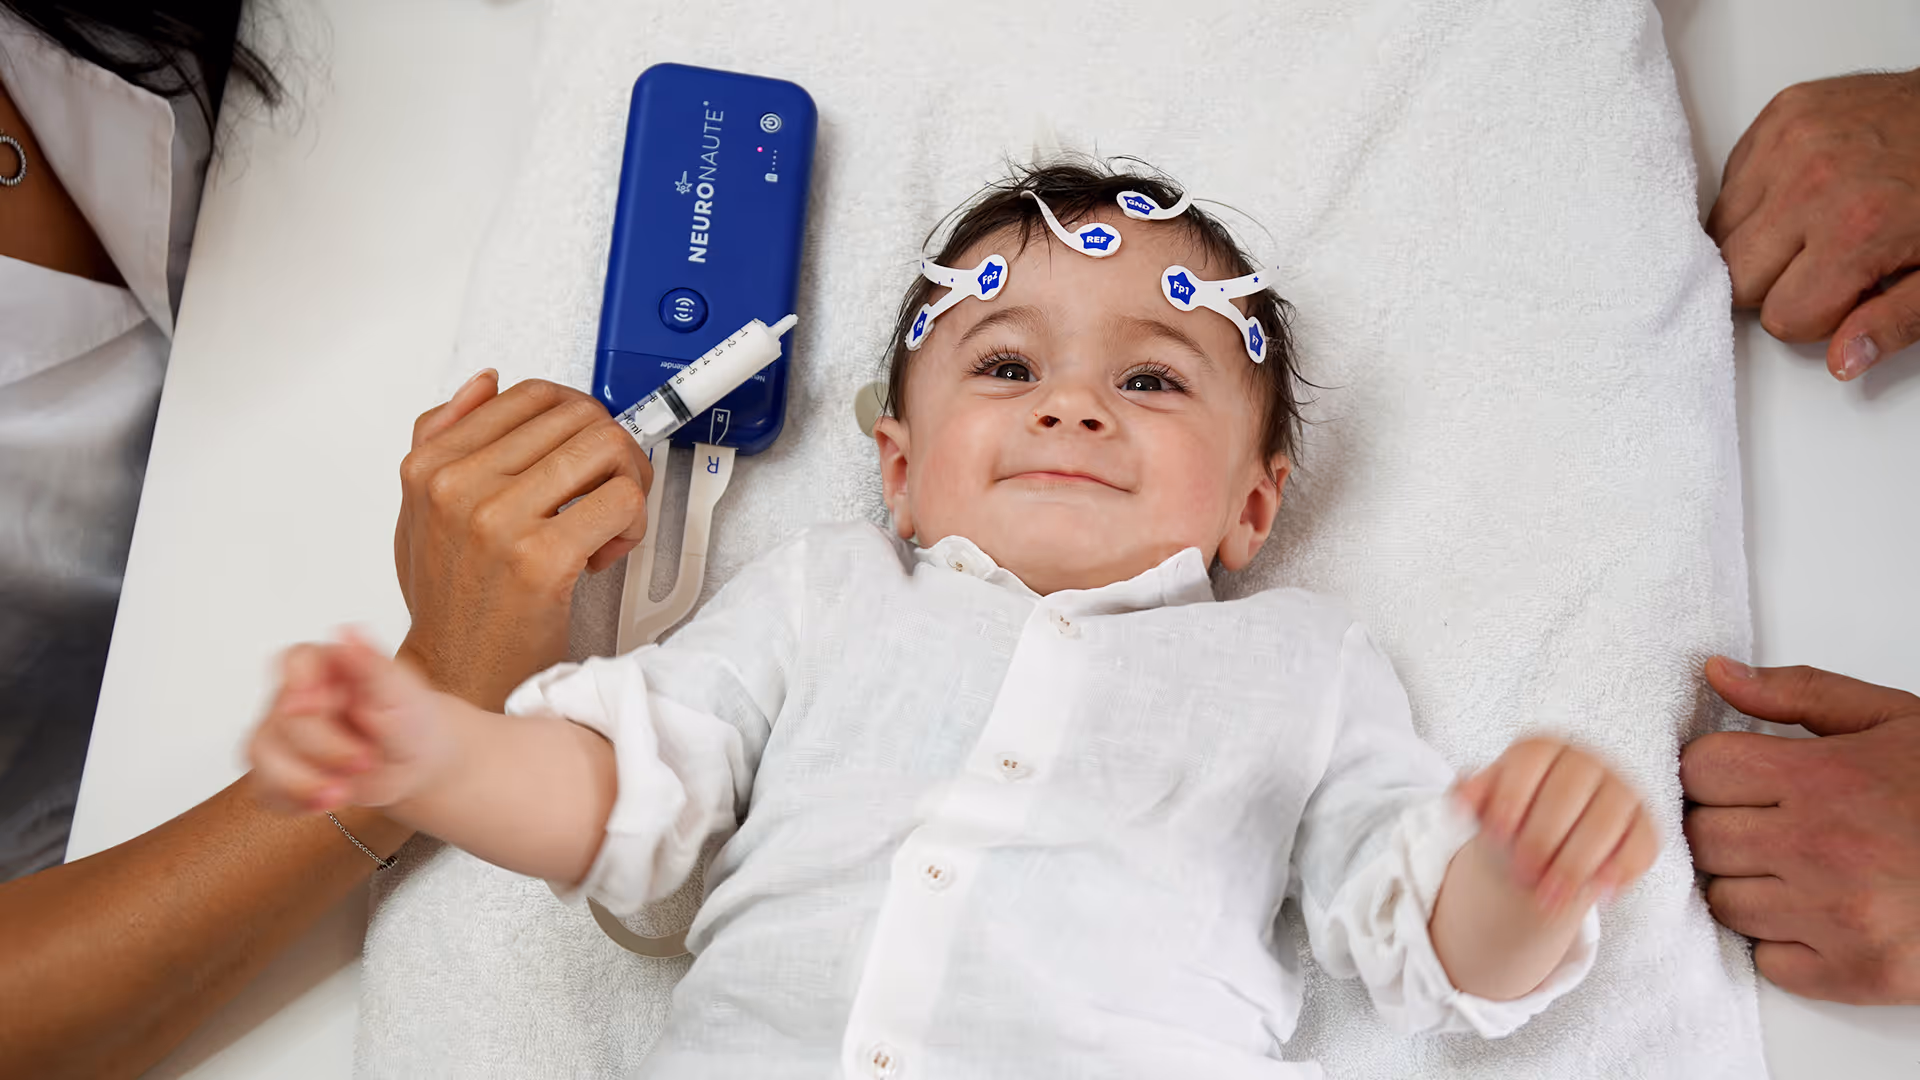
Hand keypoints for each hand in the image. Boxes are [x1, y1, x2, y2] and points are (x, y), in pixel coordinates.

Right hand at [248, 632, 449, 812]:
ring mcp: (282, 734)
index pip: (294, 661)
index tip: (319, 707)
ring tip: (343, 791)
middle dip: (324, 749)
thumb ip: (372, 663)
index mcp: (325, 666)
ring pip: (261, 755)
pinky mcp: (279, 770)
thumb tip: (350, 629)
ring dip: (301, 781)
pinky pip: (264, 788)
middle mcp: (295, 696)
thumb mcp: (401, 691)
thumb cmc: (408, 717)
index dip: (300, 686)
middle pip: (281, 720)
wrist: (416, 760)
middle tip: (364, 760)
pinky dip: (293, 800)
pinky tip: (326, 800)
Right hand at [394, 372, 652, 708]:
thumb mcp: (422, 511)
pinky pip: (624, 500)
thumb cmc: (451, 601)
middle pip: (580, 416)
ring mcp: (500, 520)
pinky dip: (632, 524)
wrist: (457, 676)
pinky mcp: (542, 558)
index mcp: (432, 466)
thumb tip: (484, 383)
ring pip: (609, 449)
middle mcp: (460, 486)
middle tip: (608, 489)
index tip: (585, 454)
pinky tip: (604, 552)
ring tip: (608, 520)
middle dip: (612, 450)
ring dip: (629, 482)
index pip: (534, 395)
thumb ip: (443, 439)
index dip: (579, 419)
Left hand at [1455, 737, 1658, 913]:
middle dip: (1541, 839)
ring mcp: (1621, 790)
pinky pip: (1641, 844)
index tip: (1492, 835)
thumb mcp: (1487, 804)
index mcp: (1542, 748)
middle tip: (1519, 877)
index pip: (1529, 760)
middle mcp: (1586, 762)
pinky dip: (1621, 870)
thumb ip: (1472, 798)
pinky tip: (1599, 894)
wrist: (1547, 837)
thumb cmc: (1513, 815)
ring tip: (1548, 900)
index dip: (1511, 796)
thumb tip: (1459, 797)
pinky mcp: (1646, 824)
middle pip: (1567, 792)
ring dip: (1576, 864)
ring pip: (1606, 821)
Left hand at [1682, 657, 1919, 1003]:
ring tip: (1799, 865)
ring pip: (1724, 902)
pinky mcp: (1857, 974)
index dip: (1714, 770)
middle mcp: (1820, 849)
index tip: (1738, 775)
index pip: (1700, 770)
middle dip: (1725, 824)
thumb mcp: (1893, 720)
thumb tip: (1719, 675)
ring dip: (1748, 884)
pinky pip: (1769, 962)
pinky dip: (1785, 941)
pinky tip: (1820, 912)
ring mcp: (1837, 918)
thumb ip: (1798, 693)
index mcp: (1823, 779)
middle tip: (1768, 820)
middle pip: (1702, 837)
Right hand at [1707, 69, 1919, 380]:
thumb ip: (1894, 322)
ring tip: (1810, 228)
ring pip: (1721, 233)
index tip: (1846, 293)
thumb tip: (1843, 360)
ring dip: (1758, 242)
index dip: (1814, 316)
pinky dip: (1757, 199)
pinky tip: (1802, 195)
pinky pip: (1731, 184)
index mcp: (1857, 229)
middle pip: (1736, 276)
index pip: (1781, 316)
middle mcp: (1812, 183)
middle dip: (1776, 284)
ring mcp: (1790, 142)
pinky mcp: (1781, 114)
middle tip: (1824, 264)